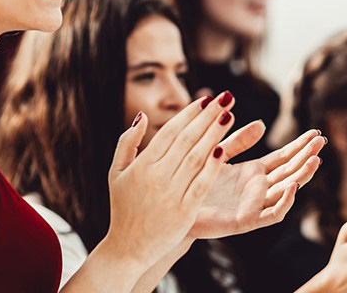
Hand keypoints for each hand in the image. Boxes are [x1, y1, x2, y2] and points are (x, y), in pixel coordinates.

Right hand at [102, 93, 236, 269]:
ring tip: (229, 115)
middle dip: (208, 116)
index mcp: (142, 165)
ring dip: (214, 134)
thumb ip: (127, 142)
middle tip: (226, 98)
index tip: (206, 98)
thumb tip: (142, 116)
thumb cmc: (123, 208)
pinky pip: (201, 184)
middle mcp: (156, 176)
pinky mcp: (184, 211)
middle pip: (187, 139)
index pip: (170, 132)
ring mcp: (171, 194)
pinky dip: (212, 166)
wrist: (127, 248)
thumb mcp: (116, 173)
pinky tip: (223, 149)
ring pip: (196, 157)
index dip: (190, 113)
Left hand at [189, 121, 324, 237]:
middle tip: (322, 141)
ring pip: (286, 191)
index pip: (284, 158)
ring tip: (315, 160)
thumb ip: (238, 141)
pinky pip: (271, 215)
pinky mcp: (245, 221)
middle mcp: (258, 189)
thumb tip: (262, 123)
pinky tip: (292, 187)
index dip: (300, 146)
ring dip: (302, 176)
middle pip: (290, 171)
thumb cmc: (193, 182)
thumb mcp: (217, 154)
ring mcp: (254, 205)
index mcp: (253, 173)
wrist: (173, 208)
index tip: (316, 133)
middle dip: (307, 156)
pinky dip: (284, 203)